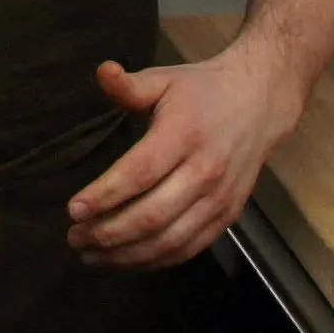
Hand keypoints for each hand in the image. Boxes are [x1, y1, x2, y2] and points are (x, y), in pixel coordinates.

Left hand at [68, 51, 299, 267]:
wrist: (260, 102)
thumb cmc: (202, 91)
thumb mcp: (164, 79)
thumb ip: (129, 85)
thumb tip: (103, 72)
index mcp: (183, 135)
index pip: (139, 173)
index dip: (105, 195)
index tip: (73, 210)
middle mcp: (204, 171)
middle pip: (152, 215)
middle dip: (108, 233)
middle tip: (74, 237)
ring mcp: (219, 198)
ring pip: (170, 240)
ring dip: (127, 254)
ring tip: (92, 255)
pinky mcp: (228, 215)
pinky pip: (190, 247)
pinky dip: (157, 260)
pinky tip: (127, 259)